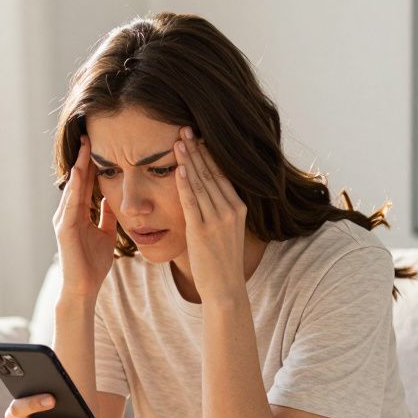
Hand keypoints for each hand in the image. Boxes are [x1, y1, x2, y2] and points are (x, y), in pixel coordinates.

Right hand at [53, 135, 118, 297]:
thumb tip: (112, 199)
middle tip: (88, 136)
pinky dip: (76, 189)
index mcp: (78, 214)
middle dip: (82, 159)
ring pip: (72, 189)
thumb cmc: (93, 264)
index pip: (86, 184)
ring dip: (78, 168)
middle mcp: (67, 214)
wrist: (85, 287)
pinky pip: (71, 205)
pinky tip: (81, 175)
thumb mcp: (105, 234)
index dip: (91, 165)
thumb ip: (106, 217)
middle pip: (77, 182)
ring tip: (84, 148)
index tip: (98, 145)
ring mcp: (63, 221)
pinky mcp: (64, 230)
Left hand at [173, 127, 247, 301]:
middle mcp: (231, 210)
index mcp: (239, 207)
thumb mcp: (227, 231)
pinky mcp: (202, 231)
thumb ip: (219, 211)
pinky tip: (180, 167)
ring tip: (179, 140)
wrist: (225, 289)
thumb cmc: (222, 262)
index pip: (222, 174)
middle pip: (212, 173)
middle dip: (198, 149)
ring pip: (201, 183)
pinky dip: (185, 183)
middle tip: (186, 128)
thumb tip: (206, 194)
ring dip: (189, 160)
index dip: (209, 154)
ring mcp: (217, 220)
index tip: (199, 136)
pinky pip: (192, 201)